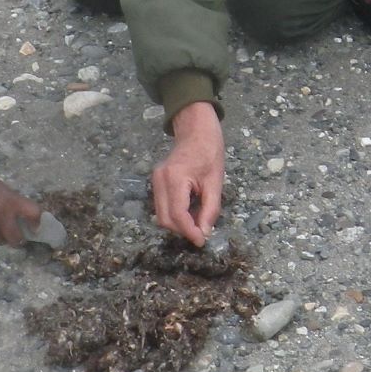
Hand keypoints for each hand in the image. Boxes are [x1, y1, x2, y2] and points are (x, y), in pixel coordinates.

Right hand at [0, 163, 40, 246]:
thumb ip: (8, 200)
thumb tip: (16, 212)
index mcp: (10, 200)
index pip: (33, 213)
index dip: (37, 222)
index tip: (35, 226)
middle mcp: (1, 215)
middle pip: (16, 238)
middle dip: (17, 238)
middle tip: (15, 236)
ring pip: (0, 241)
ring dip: (0, 237)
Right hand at [151, 103, 225, 247]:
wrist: (196, 129)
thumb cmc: (210, 152)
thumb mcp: (215, 182)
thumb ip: (210, 209)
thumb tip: (204, 233)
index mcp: (175, 178)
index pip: (177, 215)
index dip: (189, 232)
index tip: (202, 241)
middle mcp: (160, 181)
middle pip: (165, 219)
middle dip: (182, 230)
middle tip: (201, 233)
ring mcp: (155, 180)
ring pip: (161, 215)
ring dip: (178, 224)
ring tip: (196, 223)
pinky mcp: (156, 181)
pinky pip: (162, 205)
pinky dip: (174, 214)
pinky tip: (189, 212)